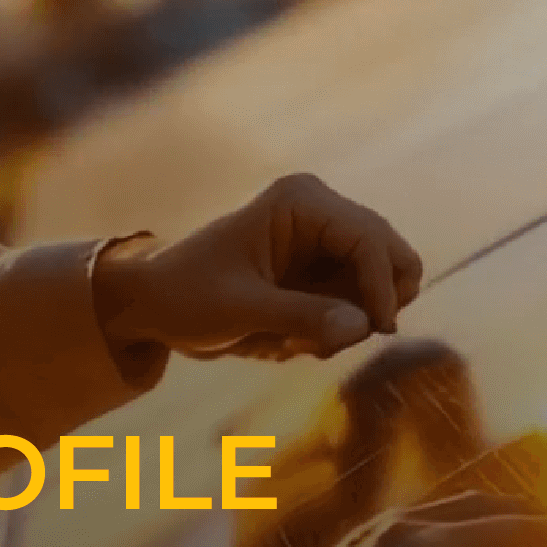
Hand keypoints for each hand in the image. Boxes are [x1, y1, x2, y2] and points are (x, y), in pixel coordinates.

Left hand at [95, 173, 423, 361]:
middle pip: (391, 254)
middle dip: (372, 303)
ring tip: (300, 344)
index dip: (383, 285)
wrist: (155, 305)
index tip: (379, 330)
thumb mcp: (240, 309)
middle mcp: (321, 212)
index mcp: (301, 201)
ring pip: (379, 284)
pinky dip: (340, 328)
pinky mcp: (322, 270)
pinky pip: (358, 303)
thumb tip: (364, 328)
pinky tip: (296, 341)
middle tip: (332, 342)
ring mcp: (325, 241)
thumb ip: (303, 316)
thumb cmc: (186, 296)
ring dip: (353, 321)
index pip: (369, 239)